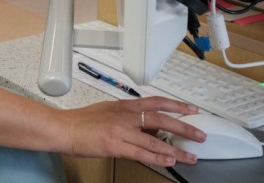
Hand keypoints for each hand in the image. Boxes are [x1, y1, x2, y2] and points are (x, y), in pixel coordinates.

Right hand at [64, 97, 204, 166]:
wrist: (64, 128)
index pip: (157, 102)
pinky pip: (141, 152)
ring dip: (176, 149)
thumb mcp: (109, 110)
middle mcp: (126, 115)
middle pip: (162, 119)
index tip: (192, 109)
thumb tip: (144, 124)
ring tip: (190, 156)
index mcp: (125, 105)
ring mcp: (121, 131)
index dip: (177, 105)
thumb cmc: (82, 121)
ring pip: (155, 140)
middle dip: (184, 128)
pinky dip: (157, 157)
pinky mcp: (115, 146)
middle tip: (199, 135)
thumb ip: (128, 116)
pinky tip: (169, 161)